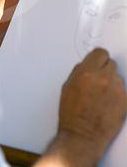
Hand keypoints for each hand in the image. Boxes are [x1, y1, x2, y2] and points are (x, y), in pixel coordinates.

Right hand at [58, 48, 126, 163]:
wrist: (82, 136)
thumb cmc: (71, 113)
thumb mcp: (67, 86)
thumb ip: (79, 71)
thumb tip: (87, 64)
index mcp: (86, 72)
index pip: (100, 52)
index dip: (98, 58)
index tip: (97, 62)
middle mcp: (103, 78)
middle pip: (111, 63)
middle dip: (105, 69)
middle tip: (99, 80)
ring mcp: (116, 90)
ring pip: (118, 77)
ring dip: (111, 82)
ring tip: (102, 95)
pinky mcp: (125, 101)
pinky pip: (123, 90)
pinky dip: (117, 94)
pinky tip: (108, 103)